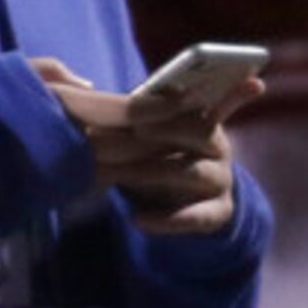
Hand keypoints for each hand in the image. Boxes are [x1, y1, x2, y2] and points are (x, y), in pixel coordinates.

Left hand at [33, 59, 258, 237]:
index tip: (163, 96)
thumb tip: (86, 88)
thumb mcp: (152, 130)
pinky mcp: (217, 213)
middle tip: (135, 129)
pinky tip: (137, 219)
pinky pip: (197, 217)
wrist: (186, 202)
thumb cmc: (157, 153)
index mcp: (205, 117)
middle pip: (202, 132)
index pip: (206, 99)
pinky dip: (167, 220)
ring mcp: (220, 180)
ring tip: (121, 174)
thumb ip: (134, 108)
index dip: (184, 97)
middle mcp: (219, 146)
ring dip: (156, 171)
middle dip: (168, 129)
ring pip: (195, 173)